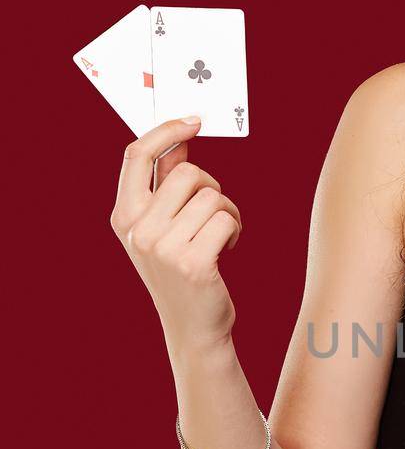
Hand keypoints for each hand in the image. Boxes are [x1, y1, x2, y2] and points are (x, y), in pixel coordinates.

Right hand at [110, 115, 243, 355]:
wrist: (193, 327)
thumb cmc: (182, 270)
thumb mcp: (164, 226)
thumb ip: (168, 184)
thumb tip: (180, 140)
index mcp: (123, 216)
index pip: (137, 155)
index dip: (166, 130)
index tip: (194, 121)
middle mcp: (137, 230)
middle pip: (188, 173)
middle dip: (211, 187)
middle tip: (214, 212)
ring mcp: (163, 248)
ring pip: (212, 196)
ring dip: (227, 212)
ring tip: (220, 236)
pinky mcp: (193, 263)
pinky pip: (227, 219)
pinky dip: (236, 229)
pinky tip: (228, 249)